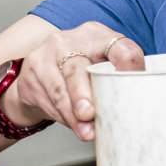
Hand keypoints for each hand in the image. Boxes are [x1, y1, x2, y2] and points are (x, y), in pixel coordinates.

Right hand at [7, 23, 143, 140]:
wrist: (43, 70)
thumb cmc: (83, 67)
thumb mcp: (103, 63)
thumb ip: (117, 77)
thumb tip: (135, 104)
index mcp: (96, 35)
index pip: (118, 47)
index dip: (129, 66)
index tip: (134, 83)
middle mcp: (67, 41)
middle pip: (77, 69)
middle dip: (82, 94)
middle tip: (89, 113)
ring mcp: (44, 57)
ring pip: (59, 90)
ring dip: (73, 115)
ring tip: (86, 130)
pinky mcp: (30, 76)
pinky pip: (48, 101)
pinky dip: (63, 117)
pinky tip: (74, 125)